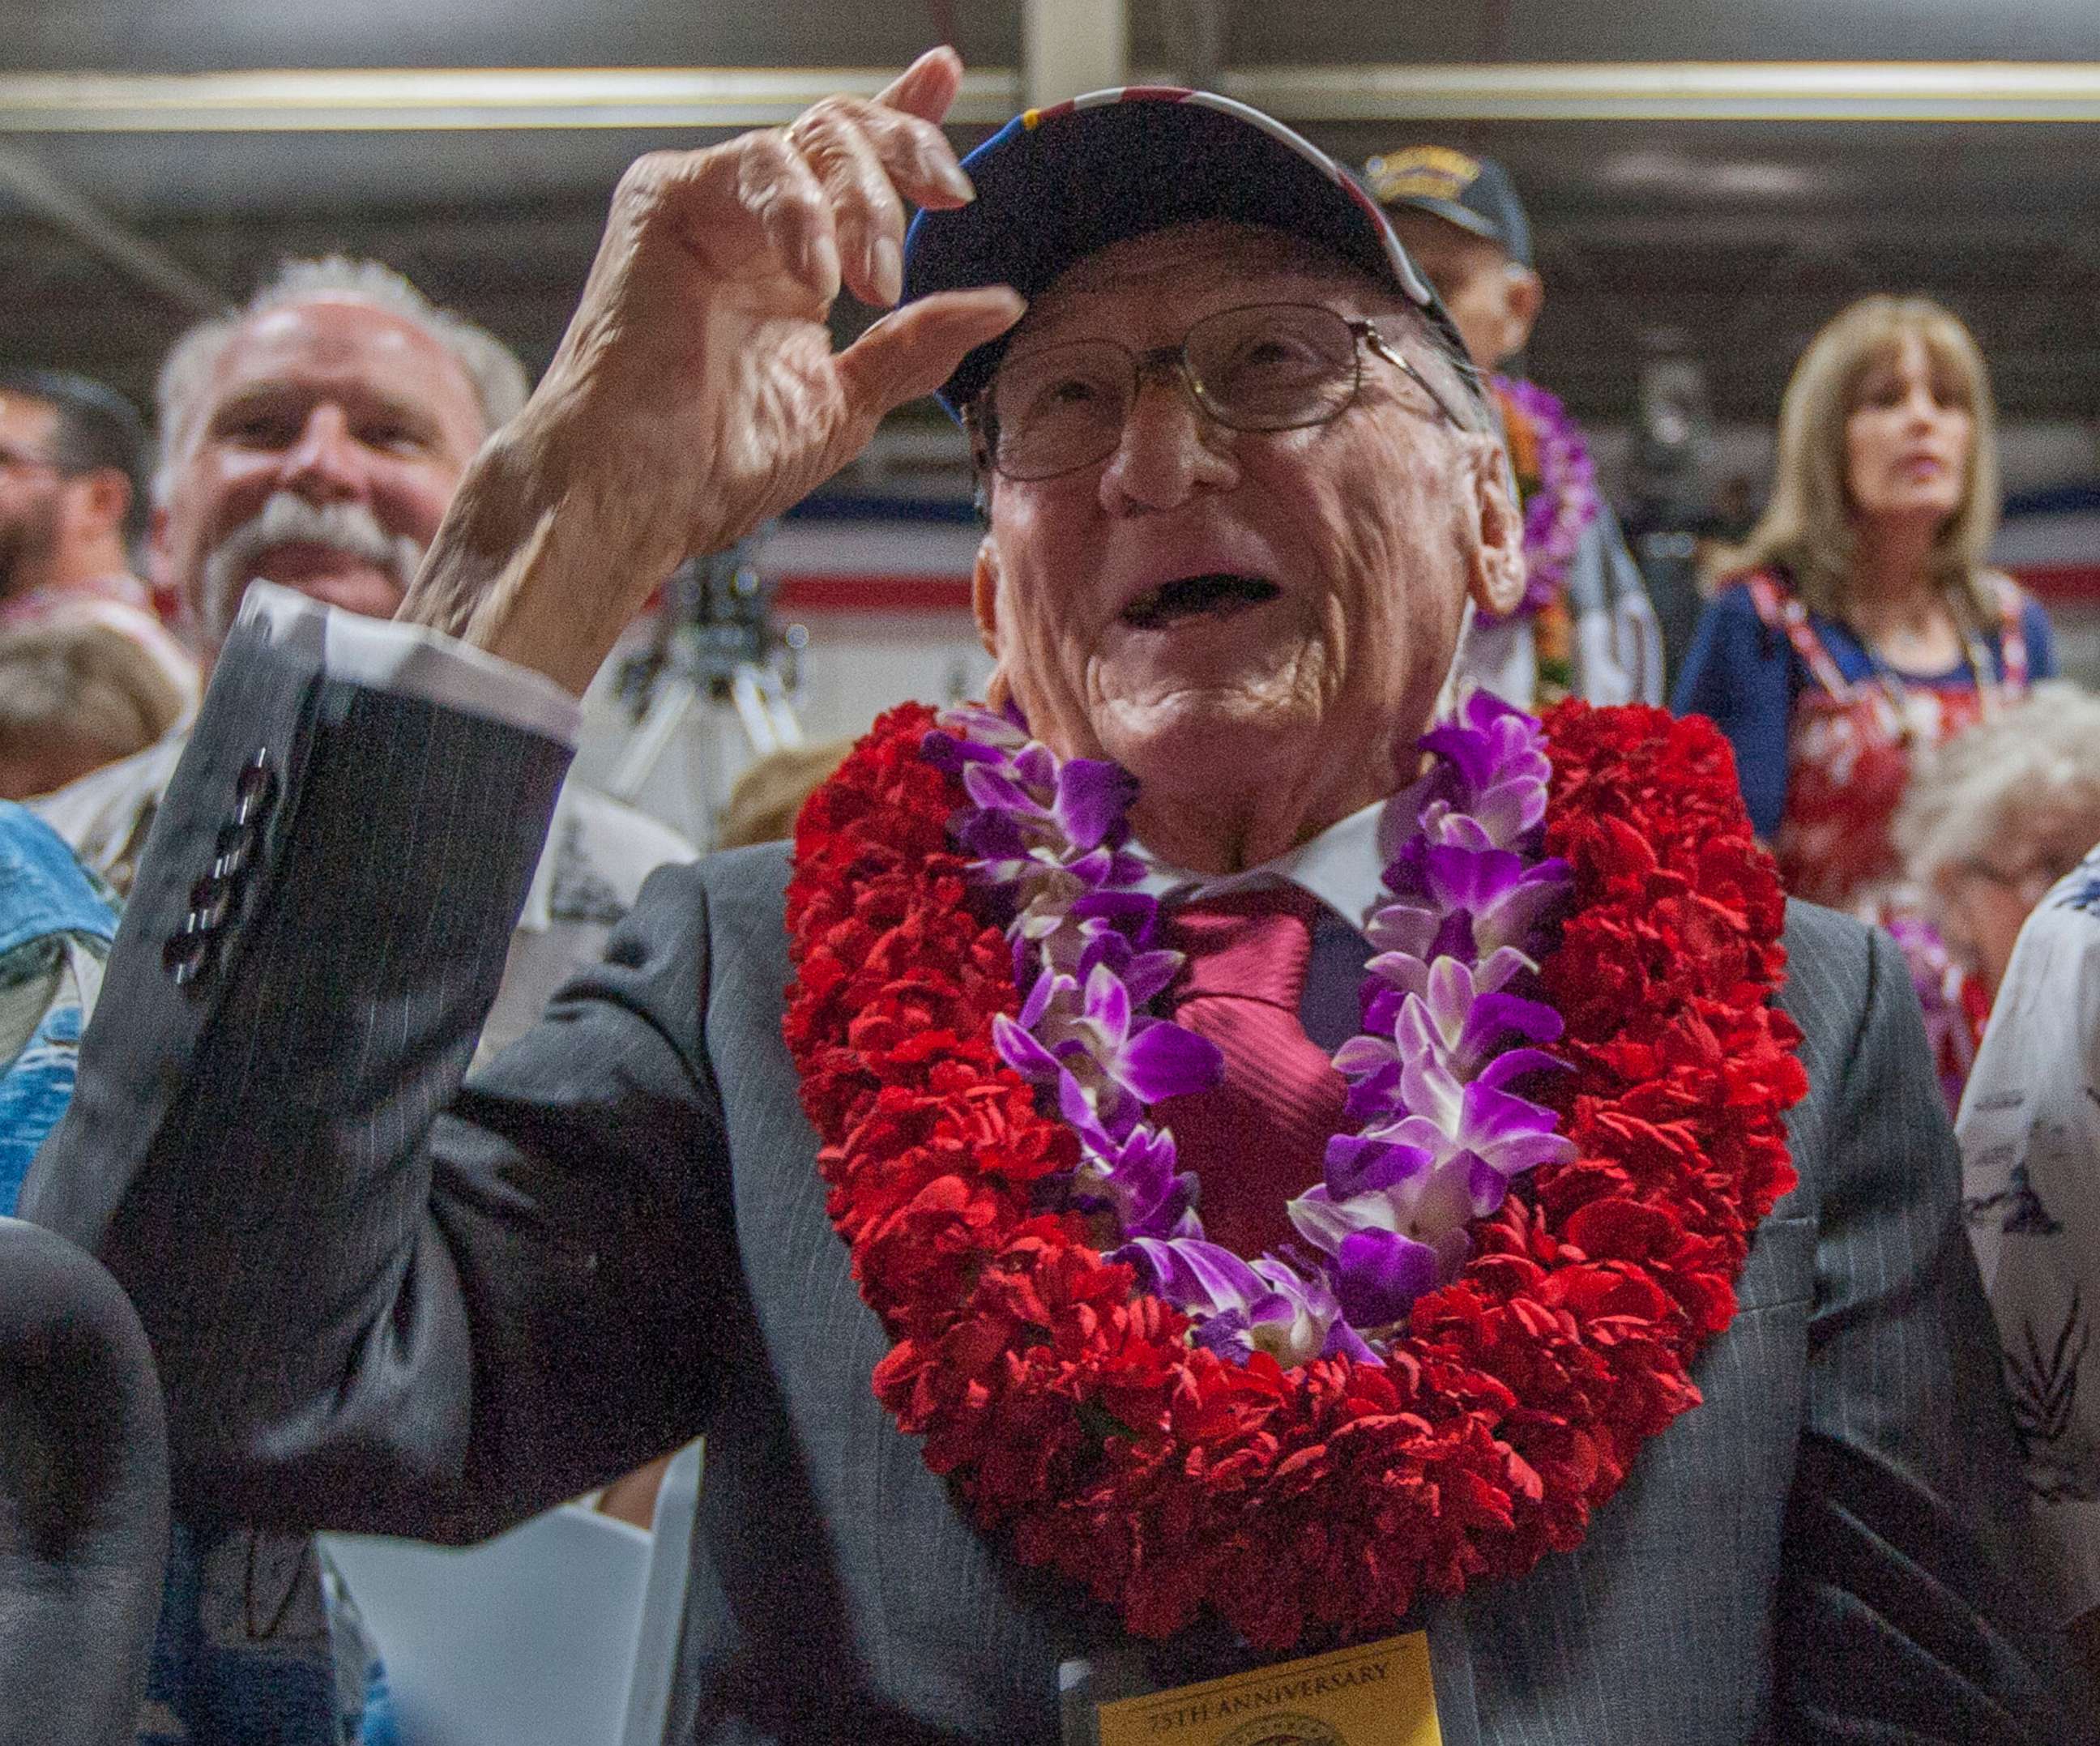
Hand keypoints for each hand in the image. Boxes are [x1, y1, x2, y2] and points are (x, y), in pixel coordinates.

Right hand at [401, 47, 1023, 692]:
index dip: (903, 115)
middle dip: (909, 151)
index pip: (854, 167)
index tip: (945, 73)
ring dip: (865, 201)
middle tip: (949, 199)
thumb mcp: (847, 402)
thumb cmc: (718, 464)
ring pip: (810, 139)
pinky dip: (802, 213)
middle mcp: (753, 226)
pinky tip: (817, 278)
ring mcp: (709, 208)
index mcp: (795, 262)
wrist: (640, 494)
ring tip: (874, 284)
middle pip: (843, 132)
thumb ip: (917, 346)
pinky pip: (757, 163)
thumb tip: (1001, 303)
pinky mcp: (665, 201)